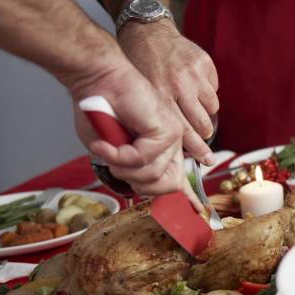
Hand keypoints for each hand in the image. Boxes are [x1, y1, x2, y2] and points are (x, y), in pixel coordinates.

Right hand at [68, 56, 199, 206]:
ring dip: (121, 167)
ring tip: (107, 147)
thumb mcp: (112, 151)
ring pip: (152, 175)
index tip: (199, 215)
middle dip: (136, 183)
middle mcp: (172, 145)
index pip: (180, 182)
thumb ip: (130, 170)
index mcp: (163, 151)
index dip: (188, 200)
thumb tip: (142, 189)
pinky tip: (106, 143)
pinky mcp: (166, 130)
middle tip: (115, 163)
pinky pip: (142, 159)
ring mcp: (171, 137)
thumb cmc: (99, 112)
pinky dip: (118, 155)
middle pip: (166, 187)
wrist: (96, 80)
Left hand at [118, 21, 218, 163]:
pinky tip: (194, 87)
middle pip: (203, 123)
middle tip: (203, 136)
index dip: (197, 148)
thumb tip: (177, 145)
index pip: (185, 130)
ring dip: (206, 112)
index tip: (207, 160)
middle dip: (204, 133)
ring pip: (212, 108)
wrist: (147, 31)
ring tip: (194, 107)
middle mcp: (179, 85)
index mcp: (161, 95)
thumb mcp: (143, 94)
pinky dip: (207, 92)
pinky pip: (214, 89)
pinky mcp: (204, 63)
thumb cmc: (141, 67)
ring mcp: (194, 73)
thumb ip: (159, 117)